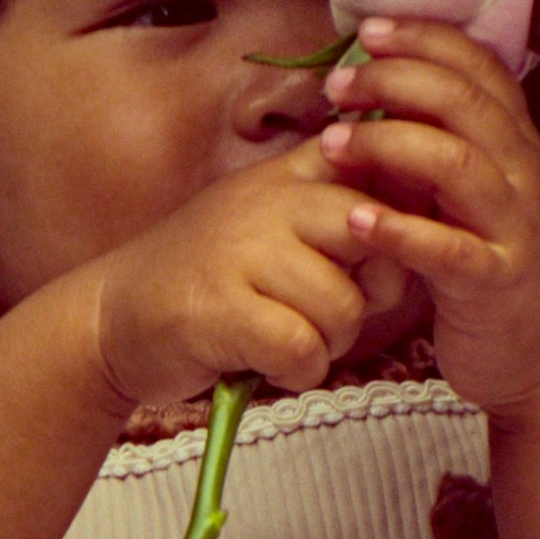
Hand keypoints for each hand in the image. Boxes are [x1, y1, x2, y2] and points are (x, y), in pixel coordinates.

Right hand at [57, 150, 403, 416]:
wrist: (113, 318)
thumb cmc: (212, 279)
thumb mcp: (272, 223)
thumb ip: (338, 210)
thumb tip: (426, 213)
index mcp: (287, 174)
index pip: (377, 167)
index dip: (398, 218)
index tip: (375, 252)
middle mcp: (267, 199)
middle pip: (373, 240)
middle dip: (369, 293)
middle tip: (328, 313)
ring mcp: (242, 250)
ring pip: (343, 306)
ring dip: (329, 343)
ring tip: (287, 339)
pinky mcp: (221, 308)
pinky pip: (303, 348)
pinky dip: (298, 371)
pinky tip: (270, 364)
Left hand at [319, 21, 539, 415]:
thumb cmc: (496, 262)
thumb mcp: (478, 193)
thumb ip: (440, 145)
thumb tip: (374, 93)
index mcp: (518, 144)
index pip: (481, 68)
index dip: (426, 39)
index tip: (369, 32)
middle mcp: (524, 175)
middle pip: (464, 102)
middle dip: (394, 80)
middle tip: (337, 86)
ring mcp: (515, 229)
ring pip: (457, 164)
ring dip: (387, 143)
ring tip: (333, 142)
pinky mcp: (497, 285)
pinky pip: (450, 251)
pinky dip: (401, 231)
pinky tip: (357, 220)